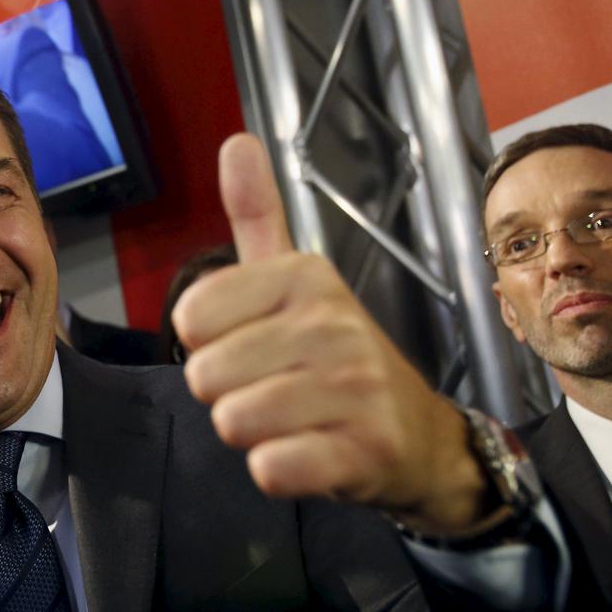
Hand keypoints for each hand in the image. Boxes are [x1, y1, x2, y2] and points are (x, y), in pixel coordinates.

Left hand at [176, 134, 491, 532]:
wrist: (420, 437)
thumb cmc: (339, 358)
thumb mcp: (298, 282)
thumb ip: (258, 216)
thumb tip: (235, 140)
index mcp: (306, 276)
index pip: (190, 316)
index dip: (208, 342)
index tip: (252, 342)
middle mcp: (334, 324)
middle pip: (205, 376)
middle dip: (227, 394)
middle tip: (275, 388)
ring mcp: (356, 389)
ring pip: (233, 423)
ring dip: (251, 433)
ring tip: (293, 420)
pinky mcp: (365, 451)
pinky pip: (271, 468)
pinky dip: (277, 470)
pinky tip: (309, 453)